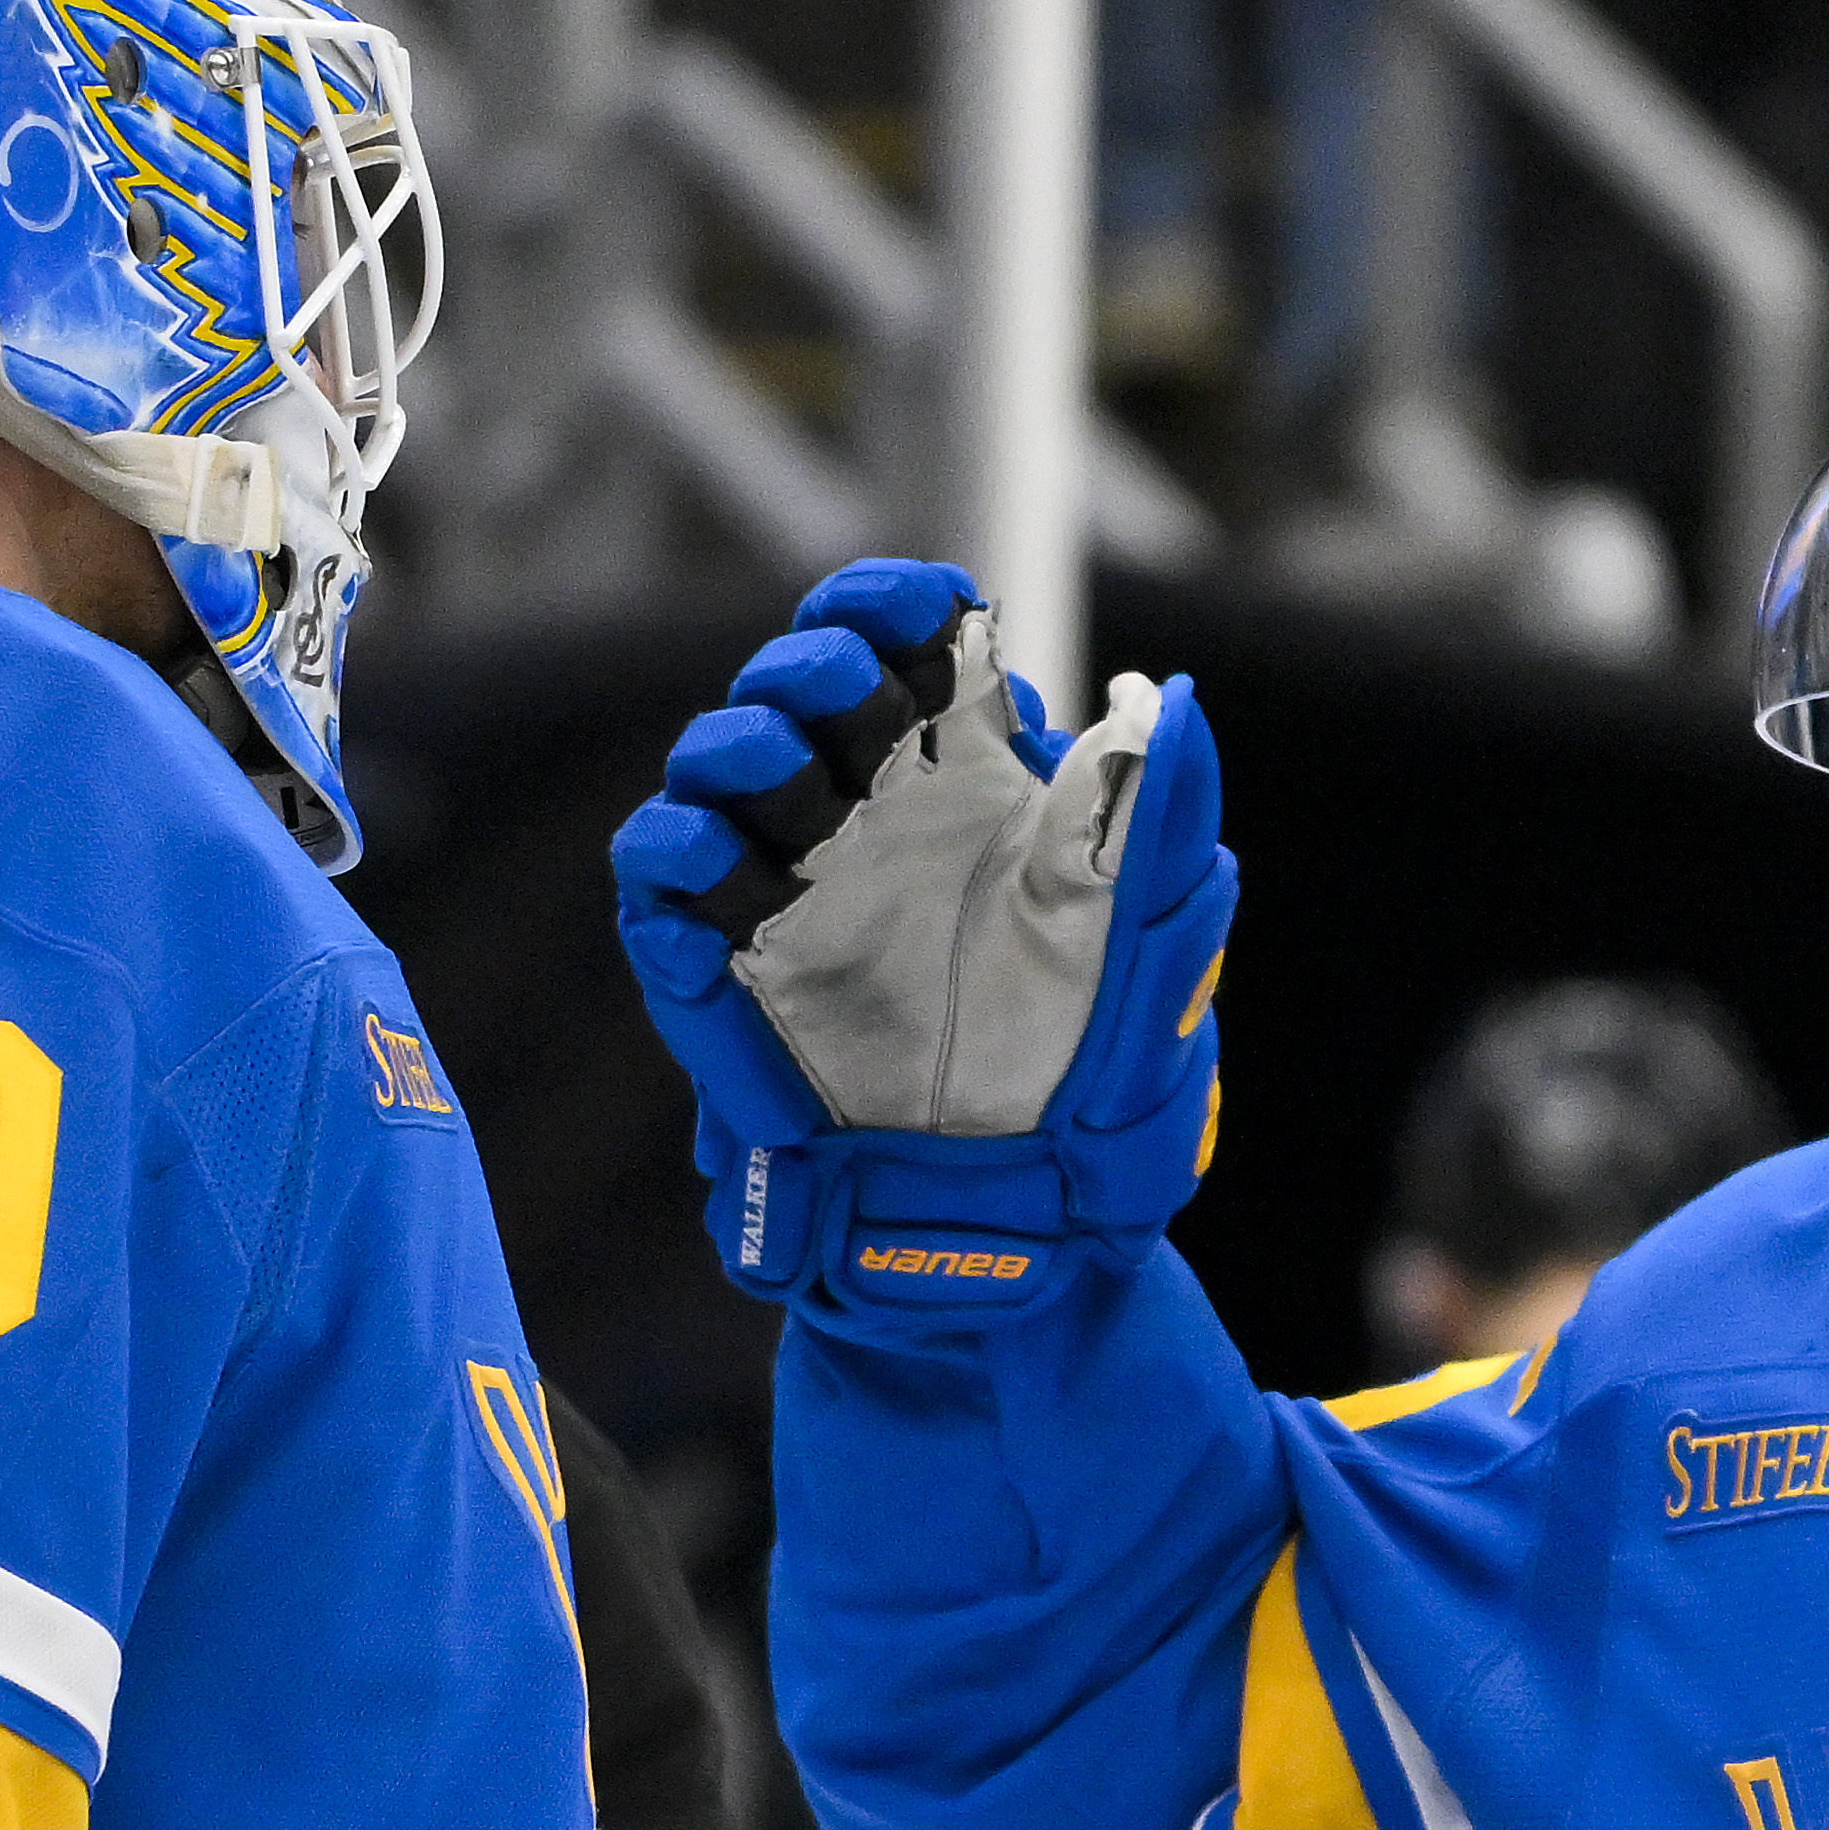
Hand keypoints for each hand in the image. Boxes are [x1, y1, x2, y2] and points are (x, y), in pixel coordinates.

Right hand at [609, 558, 1234, 1313]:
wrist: (1013, 1226)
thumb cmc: (1087, 1085)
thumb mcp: (1146, 949)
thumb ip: (1156, 821)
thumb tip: (1170, 700)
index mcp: (965, 783)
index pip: (903, 638)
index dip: (896, 603)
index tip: (931, 615)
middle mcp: (868, 817)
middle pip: (802, 679)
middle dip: (817, 667)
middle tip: (856, 704)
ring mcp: (788, 886)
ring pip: (716, 758)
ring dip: (742, 744)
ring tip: (795, 787)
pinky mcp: (721, 965)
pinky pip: (658, 874)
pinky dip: (674, 852)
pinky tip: (722, 875)